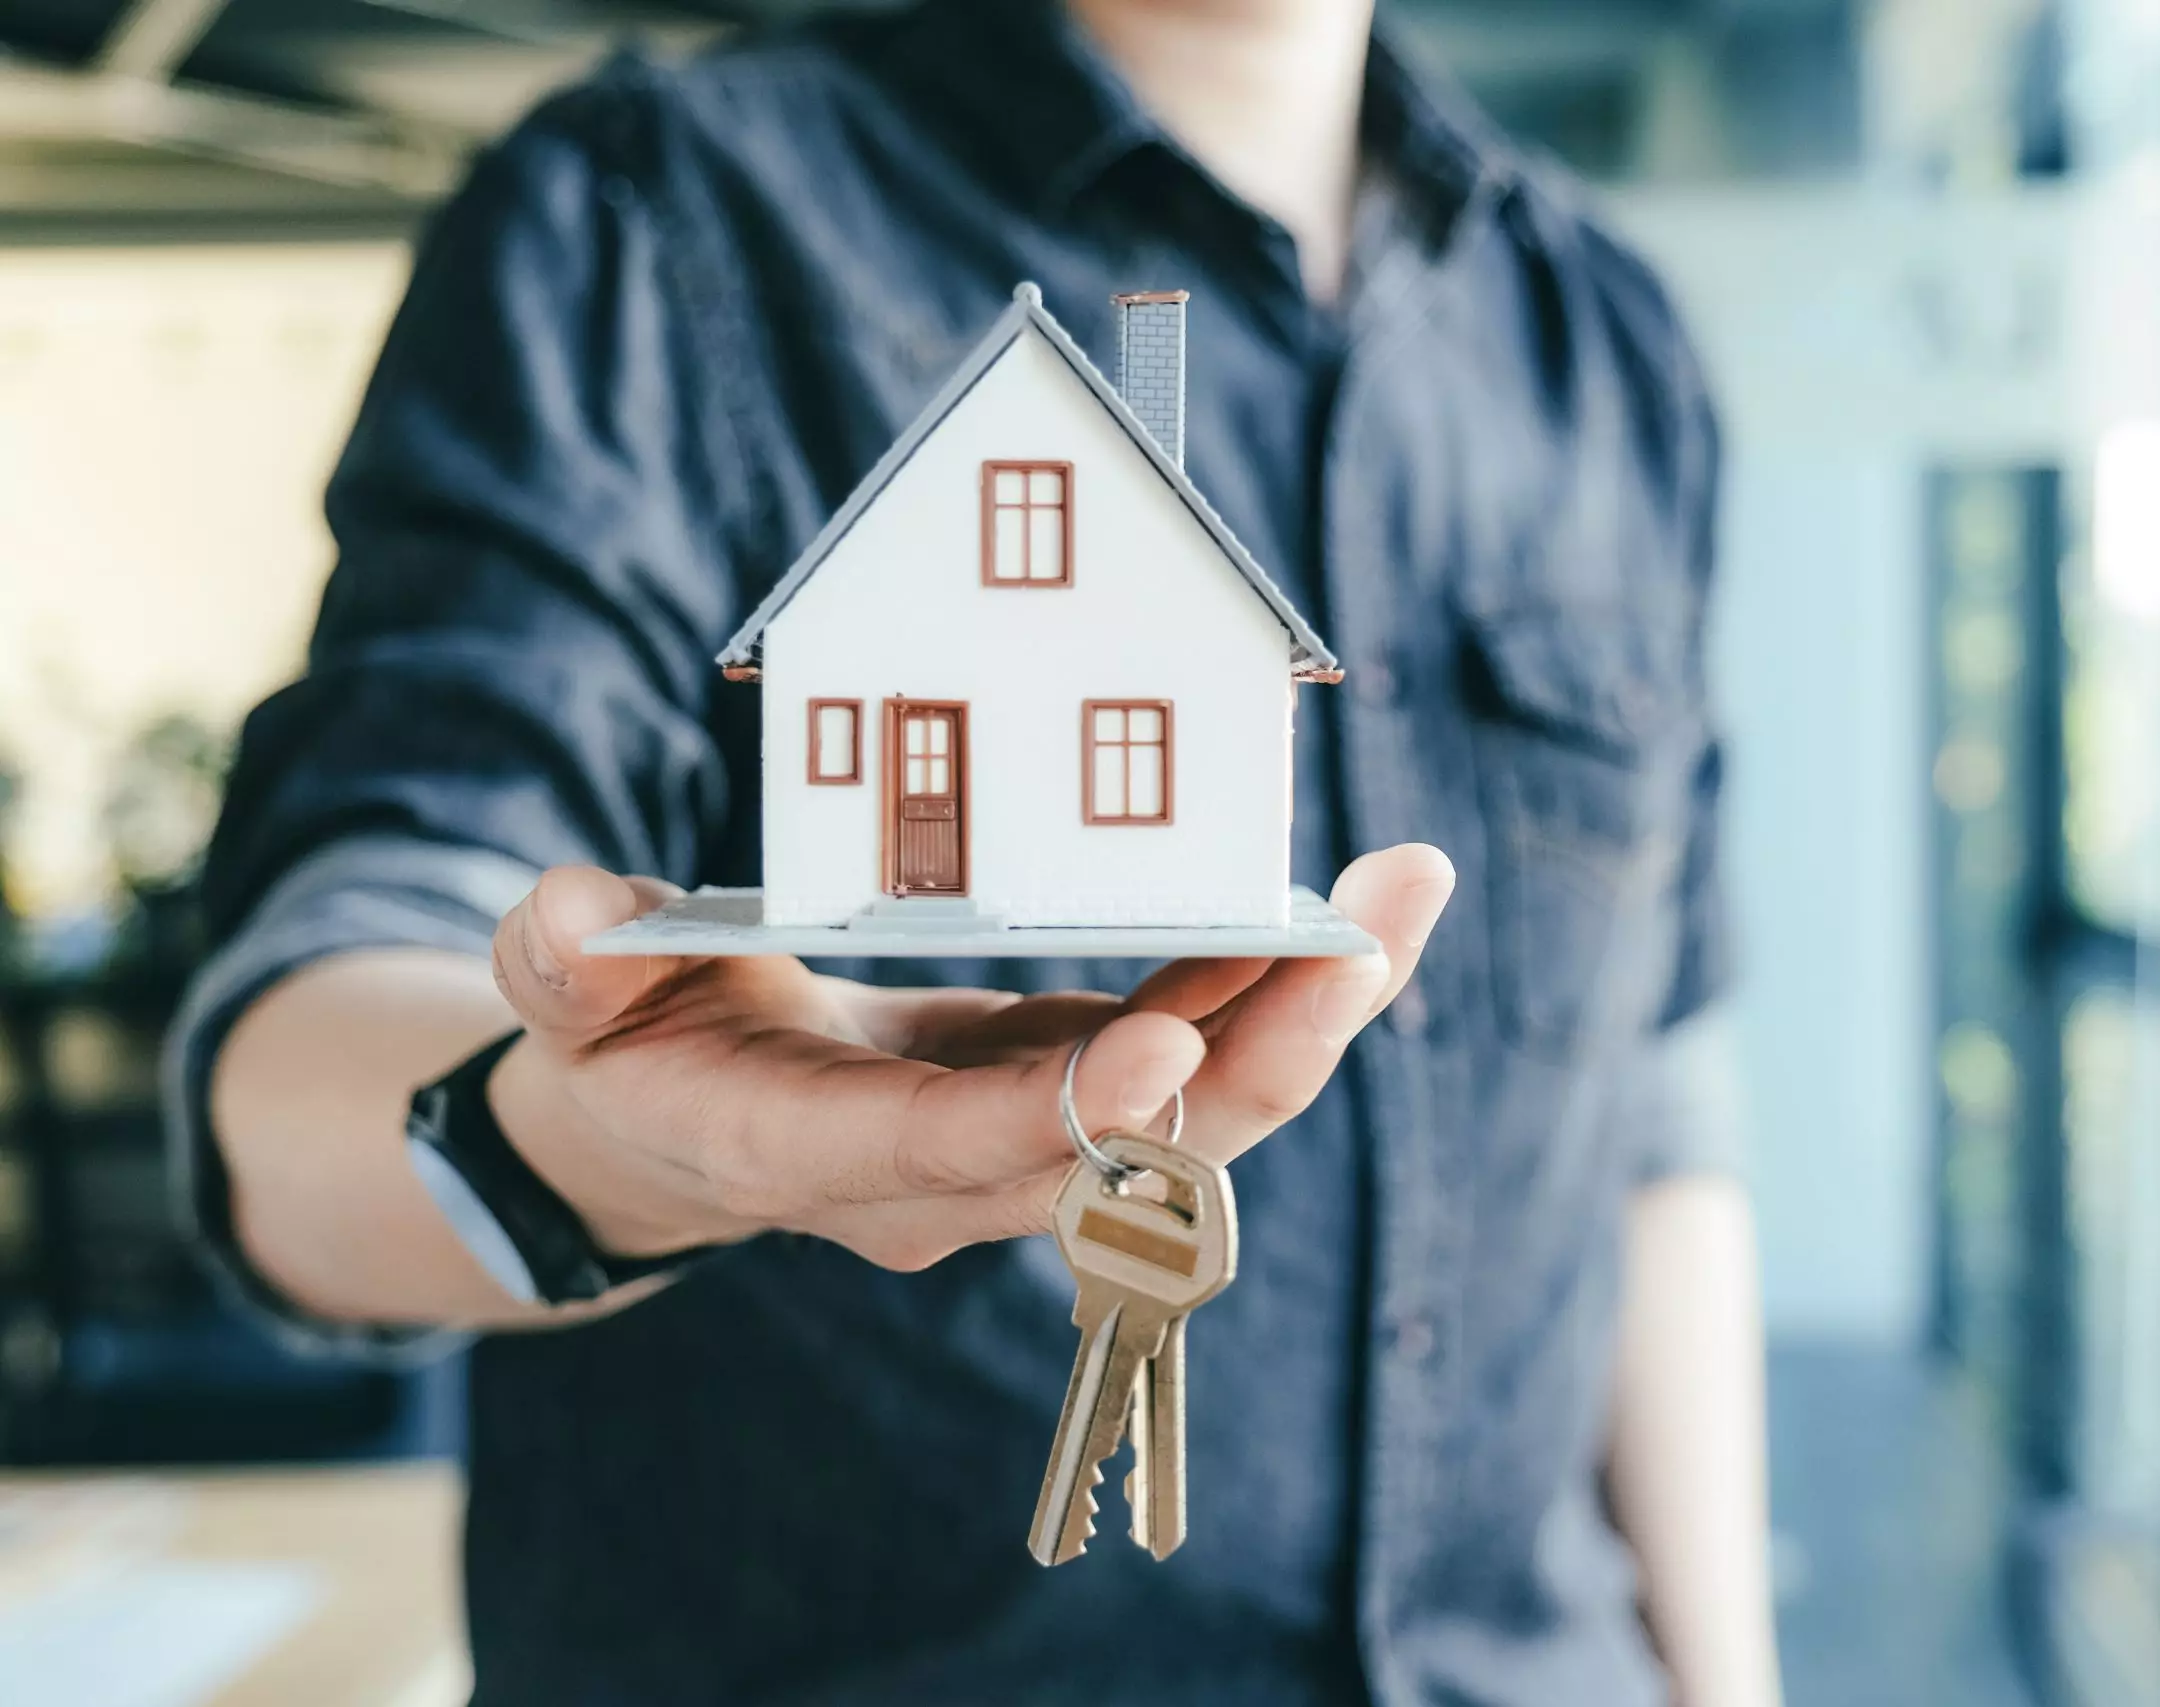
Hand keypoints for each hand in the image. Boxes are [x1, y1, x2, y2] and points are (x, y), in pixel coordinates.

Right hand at [484, 848, 1453, 1273]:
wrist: (683, 1116)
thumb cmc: (626, 1039)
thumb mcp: (569, 994)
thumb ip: (565, 963)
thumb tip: (569, 915)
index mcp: (818, 1155)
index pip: (954, 1156)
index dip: (1062, 1118)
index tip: (1165, 1052)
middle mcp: (950, 1178)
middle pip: (1134, 1159)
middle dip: (1259, 1059)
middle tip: (1362, 943)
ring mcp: (1029, 1144)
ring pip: (1199, 1113)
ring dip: (1305, 1012)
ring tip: (1403, 892)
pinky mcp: (1075, 1090)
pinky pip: (1201, 1053)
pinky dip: (1278, 986)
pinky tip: (1359, 905)